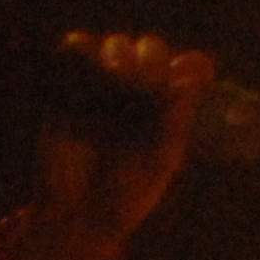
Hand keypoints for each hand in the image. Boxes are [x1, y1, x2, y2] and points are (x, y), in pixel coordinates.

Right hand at [23, 30, 214, 259]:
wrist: (77, 215)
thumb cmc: (125, 196)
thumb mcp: (159, 163)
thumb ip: (174, 124)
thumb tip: (189, 81)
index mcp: (170, 108)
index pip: (187, 69)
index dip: (189, 66)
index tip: (182, 81)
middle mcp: (141, 92)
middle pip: (151, 49)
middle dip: (149, 61)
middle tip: (140, 87)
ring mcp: (105, 88)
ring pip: (116, 45)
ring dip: (118, 54)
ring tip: (114, 79)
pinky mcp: (69, 91)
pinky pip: (74, 52)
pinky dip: (78, 48)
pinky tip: (82, 60)